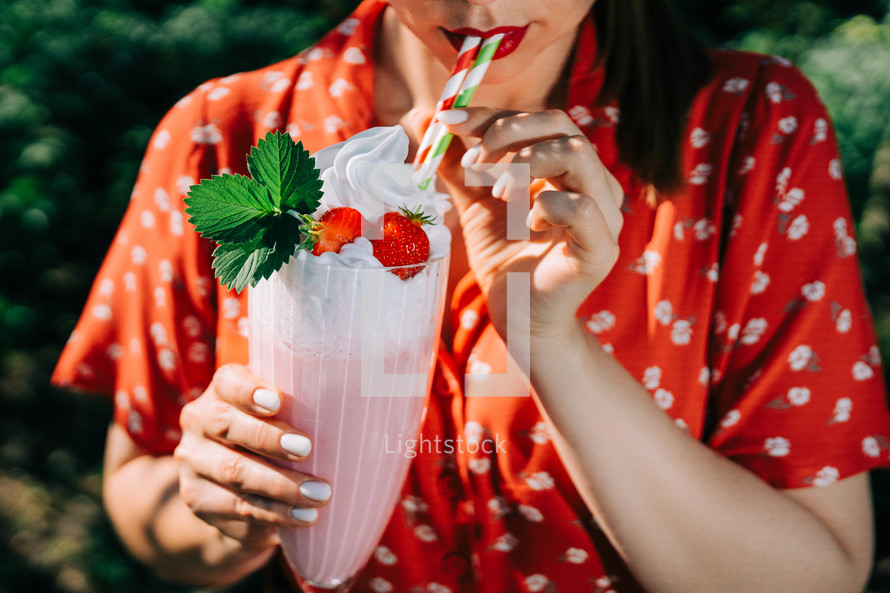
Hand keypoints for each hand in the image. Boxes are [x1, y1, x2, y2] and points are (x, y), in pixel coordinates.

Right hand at [174, 364, 330, 549]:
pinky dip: (277, 514)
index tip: (277, 400)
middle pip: (226, 425)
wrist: (233, 489)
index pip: (228, 381)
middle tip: (307, 449)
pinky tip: (305, 517)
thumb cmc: (277, 437)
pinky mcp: (199, 500)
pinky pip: (239, 508)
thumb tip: (377, 394)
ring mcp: (193, 463)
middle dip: (268, 438)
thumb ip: (309, 404)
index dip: (249, 390)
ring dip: (281, 485)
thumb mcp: (286, 416)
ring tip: (321, 493)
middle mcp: (199, 421)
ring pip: (235, 472)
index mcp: (222, 391)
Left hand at [434, 107, 624, 339]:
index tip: (448, 120)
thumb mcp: (473, 203)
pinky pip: (580, 209)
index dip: (492, 115)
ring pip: (578, 156)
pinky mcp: (600, 249)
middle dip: (508, 132)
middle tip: (474, 161)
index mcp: (566, 167)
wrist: (519, 318)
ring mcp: (602, 215)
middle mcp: (591, 183)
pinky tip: (525, 224)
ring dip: (526, 164)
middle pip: (562, 126)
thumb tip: (423, 118)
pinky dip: (545, 207)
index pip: (538, 120)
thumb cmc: (504, 259)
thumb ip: (456, 163)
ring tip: (499, 193)